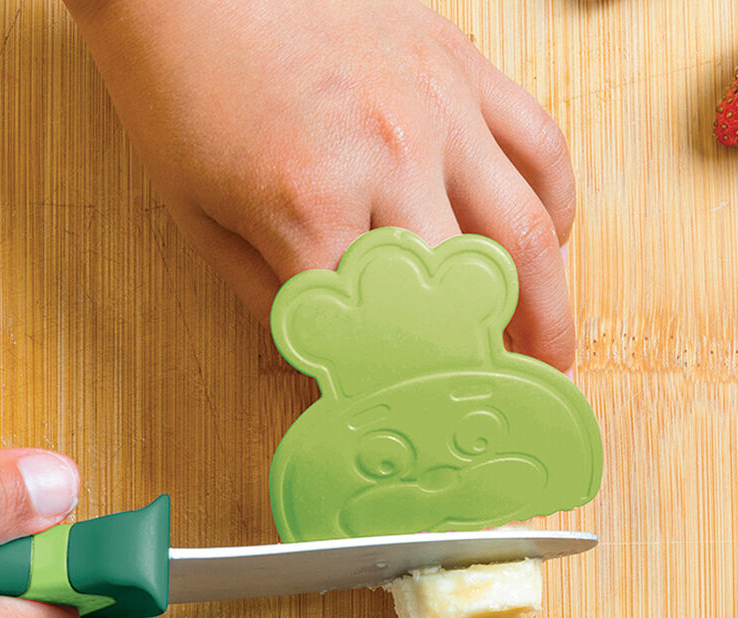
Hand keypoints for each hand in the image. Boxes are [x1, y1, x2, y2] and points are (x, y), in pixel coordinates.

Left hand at [64, 0, 577, 368]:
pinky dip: (556, 207)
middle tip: (505, 408)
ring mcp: (438, 109)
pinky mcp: (463, 66)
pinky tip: (549, 246)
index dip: (410, 397)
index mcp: (311, 207)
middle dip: (494, 370)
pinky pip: (541, 146)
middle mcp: (389, 159)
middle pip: (472, 298)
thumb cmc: (181, 86)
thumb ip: (275, 305)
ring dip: (552, 309)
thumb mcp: (202, 218)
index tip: (428, 431)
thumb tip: (332, 371)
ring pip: (527, 234)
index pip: (382, 336)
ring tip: (554, 356)